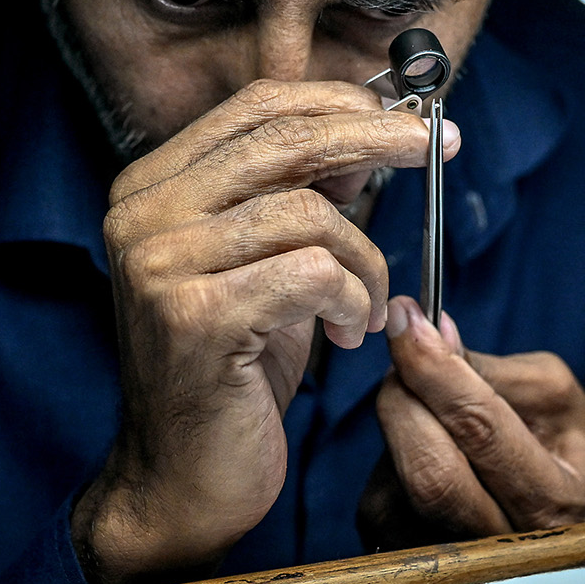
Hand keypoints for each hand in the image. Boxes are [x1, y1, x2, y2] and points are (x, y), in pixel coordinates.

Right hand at [75, 80, 460, 583]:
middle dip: (377, 137)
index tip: (411, 116)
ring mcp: (159, 264)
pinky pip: (311, 272)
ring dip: (365, 263)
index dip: (340, 100)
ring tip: (366, 311)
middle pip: (283, 138)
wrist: (182, 483)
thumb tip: (369, 133)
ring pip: (308, 212)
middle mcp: (141, 215)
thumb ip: (299, 197)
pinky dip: (351, 300)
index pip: (256, 106)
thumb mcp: (267, 267)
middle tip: (442, 145)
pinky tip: (346, 337)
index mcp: (150, 188)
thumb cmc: (233, 375)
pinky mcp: (194, 317)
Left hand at [358, 297, 584, 550]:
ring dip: (401, 429)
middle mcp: (503, 548)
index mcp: (554, 502)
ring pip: (395, 483)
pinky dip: (392, 460)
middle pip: (427, 470)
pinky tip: (423, 455)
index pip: (480, 431)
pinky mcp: (408, 567)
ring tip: (434, 417)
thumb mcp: (552, 395)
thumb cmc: (565, 448)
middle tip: (405, 355)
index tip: (406, 319)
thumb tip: (431, 334)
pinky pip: (379, 499)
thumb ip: (490, 369)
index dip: (436, 370)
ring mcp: (453, 568)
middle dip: (403, 397)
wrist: (568, 519)